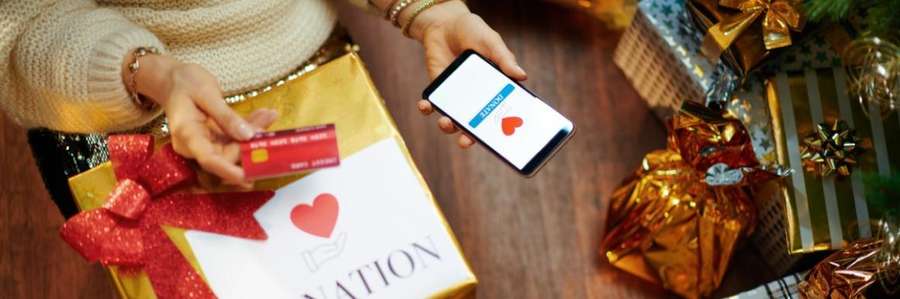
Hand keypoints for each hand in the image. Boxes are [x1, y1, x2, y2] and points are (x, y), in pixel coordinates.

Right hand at [127, 54, 277, 186]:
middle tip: (268, 129)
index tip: (248, 178)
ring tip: (269, 116)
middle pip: (226, 155)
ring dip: (254, 134)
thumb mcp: (206, 93)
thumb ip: (226, 116)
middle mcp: (195, 145)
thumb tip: (248, 136)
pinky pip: (235, 138)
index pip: (209, 159)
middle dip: (250, 146)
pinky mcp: (215, 139)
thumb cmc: (185, 83)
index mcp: (187, 134)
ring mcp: (205, 143)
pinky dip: (250, 128)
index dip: (229, 171)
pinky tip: (265, 115)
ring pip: (235, 147)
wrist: (173, 80)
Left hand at [406, 1, 525, 147]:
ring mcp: (456, 97)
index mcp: (495, 90)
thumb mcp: (492, 43)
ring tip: (446, 122)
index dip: (501, 130)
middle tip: (466, 141)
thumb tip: (522, 76)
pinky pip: (432, 106)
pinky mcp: (438, 91)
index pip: (501, 114)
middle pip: (475, 126)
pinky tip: (425, 105)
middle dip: (470, 137)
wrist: (446, 23)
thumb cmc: (474, 32)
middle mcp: (476, 98)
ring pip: (452, 121)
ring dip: (448, 126)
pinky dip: (427, 108)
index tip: (500, 140)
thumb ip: (505, 59)